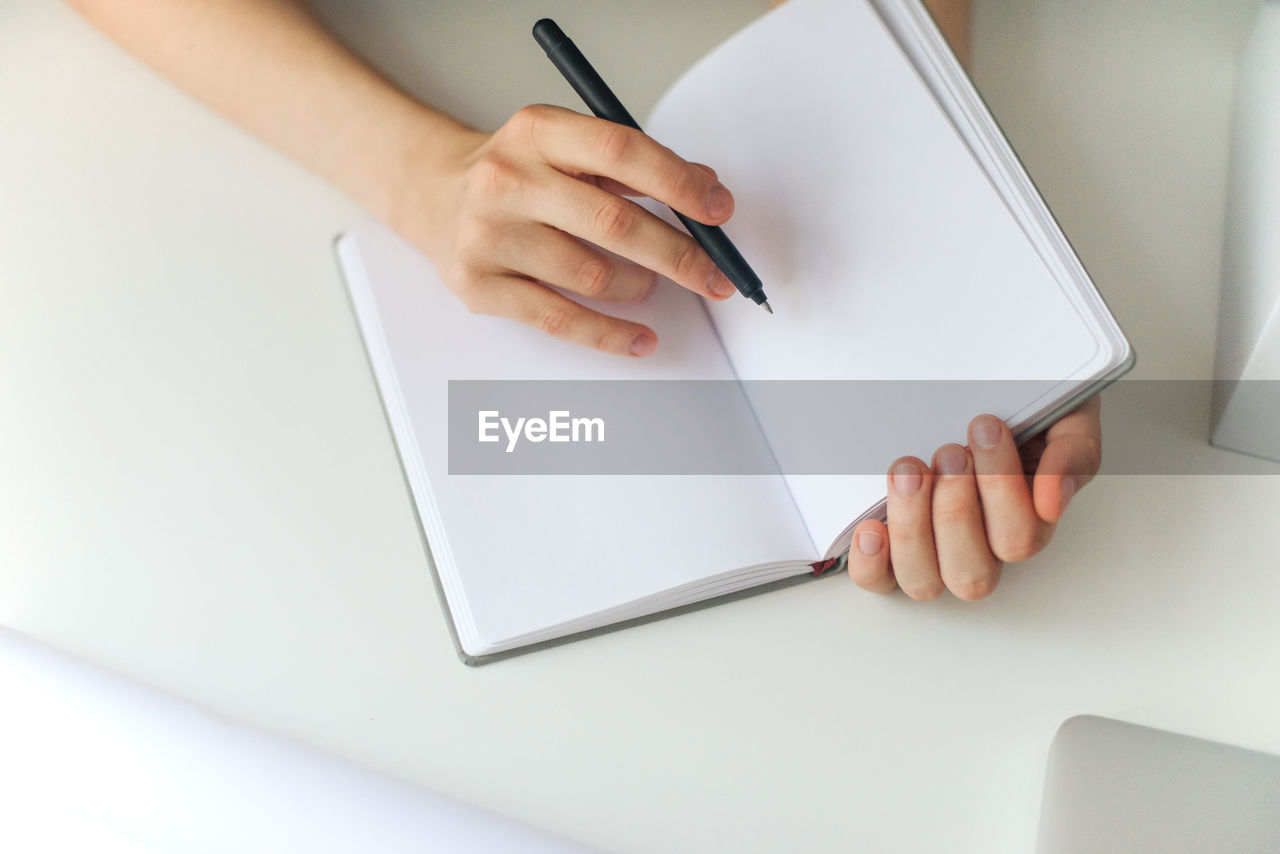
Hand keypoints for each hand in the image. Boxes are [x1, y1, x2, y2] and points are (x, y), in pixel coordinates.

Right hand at [392, 104, 738, 356]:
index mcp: (537, 132)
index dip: (678, 183)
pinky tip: (640, 337)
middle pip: (613, 223)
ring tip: (651, 283)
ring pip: (592, 276)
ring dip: (640, 286)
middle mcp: (508, 180)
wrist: (433, 195)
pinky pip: (560, 319)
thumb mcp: (568, 150)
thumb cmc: (517, 174)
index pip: (620, 151)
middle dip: (679, 255)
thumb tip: (706, 191)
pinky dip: (611, 334)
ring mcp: (489, 236)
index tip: (718, 211)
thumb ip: (634, 166)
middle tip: (715, 275)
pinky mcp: (479, 286)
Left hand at [847, 395, 1102, 599]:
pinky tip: (871, 526)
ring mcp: (934, 554)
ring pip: (924, 581)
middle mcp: (980, 549)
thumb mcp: (1063, 415)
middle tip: (948, 453)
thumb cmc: (1019, 408)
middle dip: (955, 511)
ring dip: (912, 528)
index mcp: (1026, 523)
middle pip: (972, 574)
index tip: (983, 426)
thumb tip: (1052, 501)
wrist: (979, 380)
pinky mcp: (891, 550)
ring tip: (908, 471)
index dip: (1000, 487)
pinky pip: (879, 581)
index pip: (1020, 540)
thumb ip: (1072, 453)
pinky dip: (871, 562)